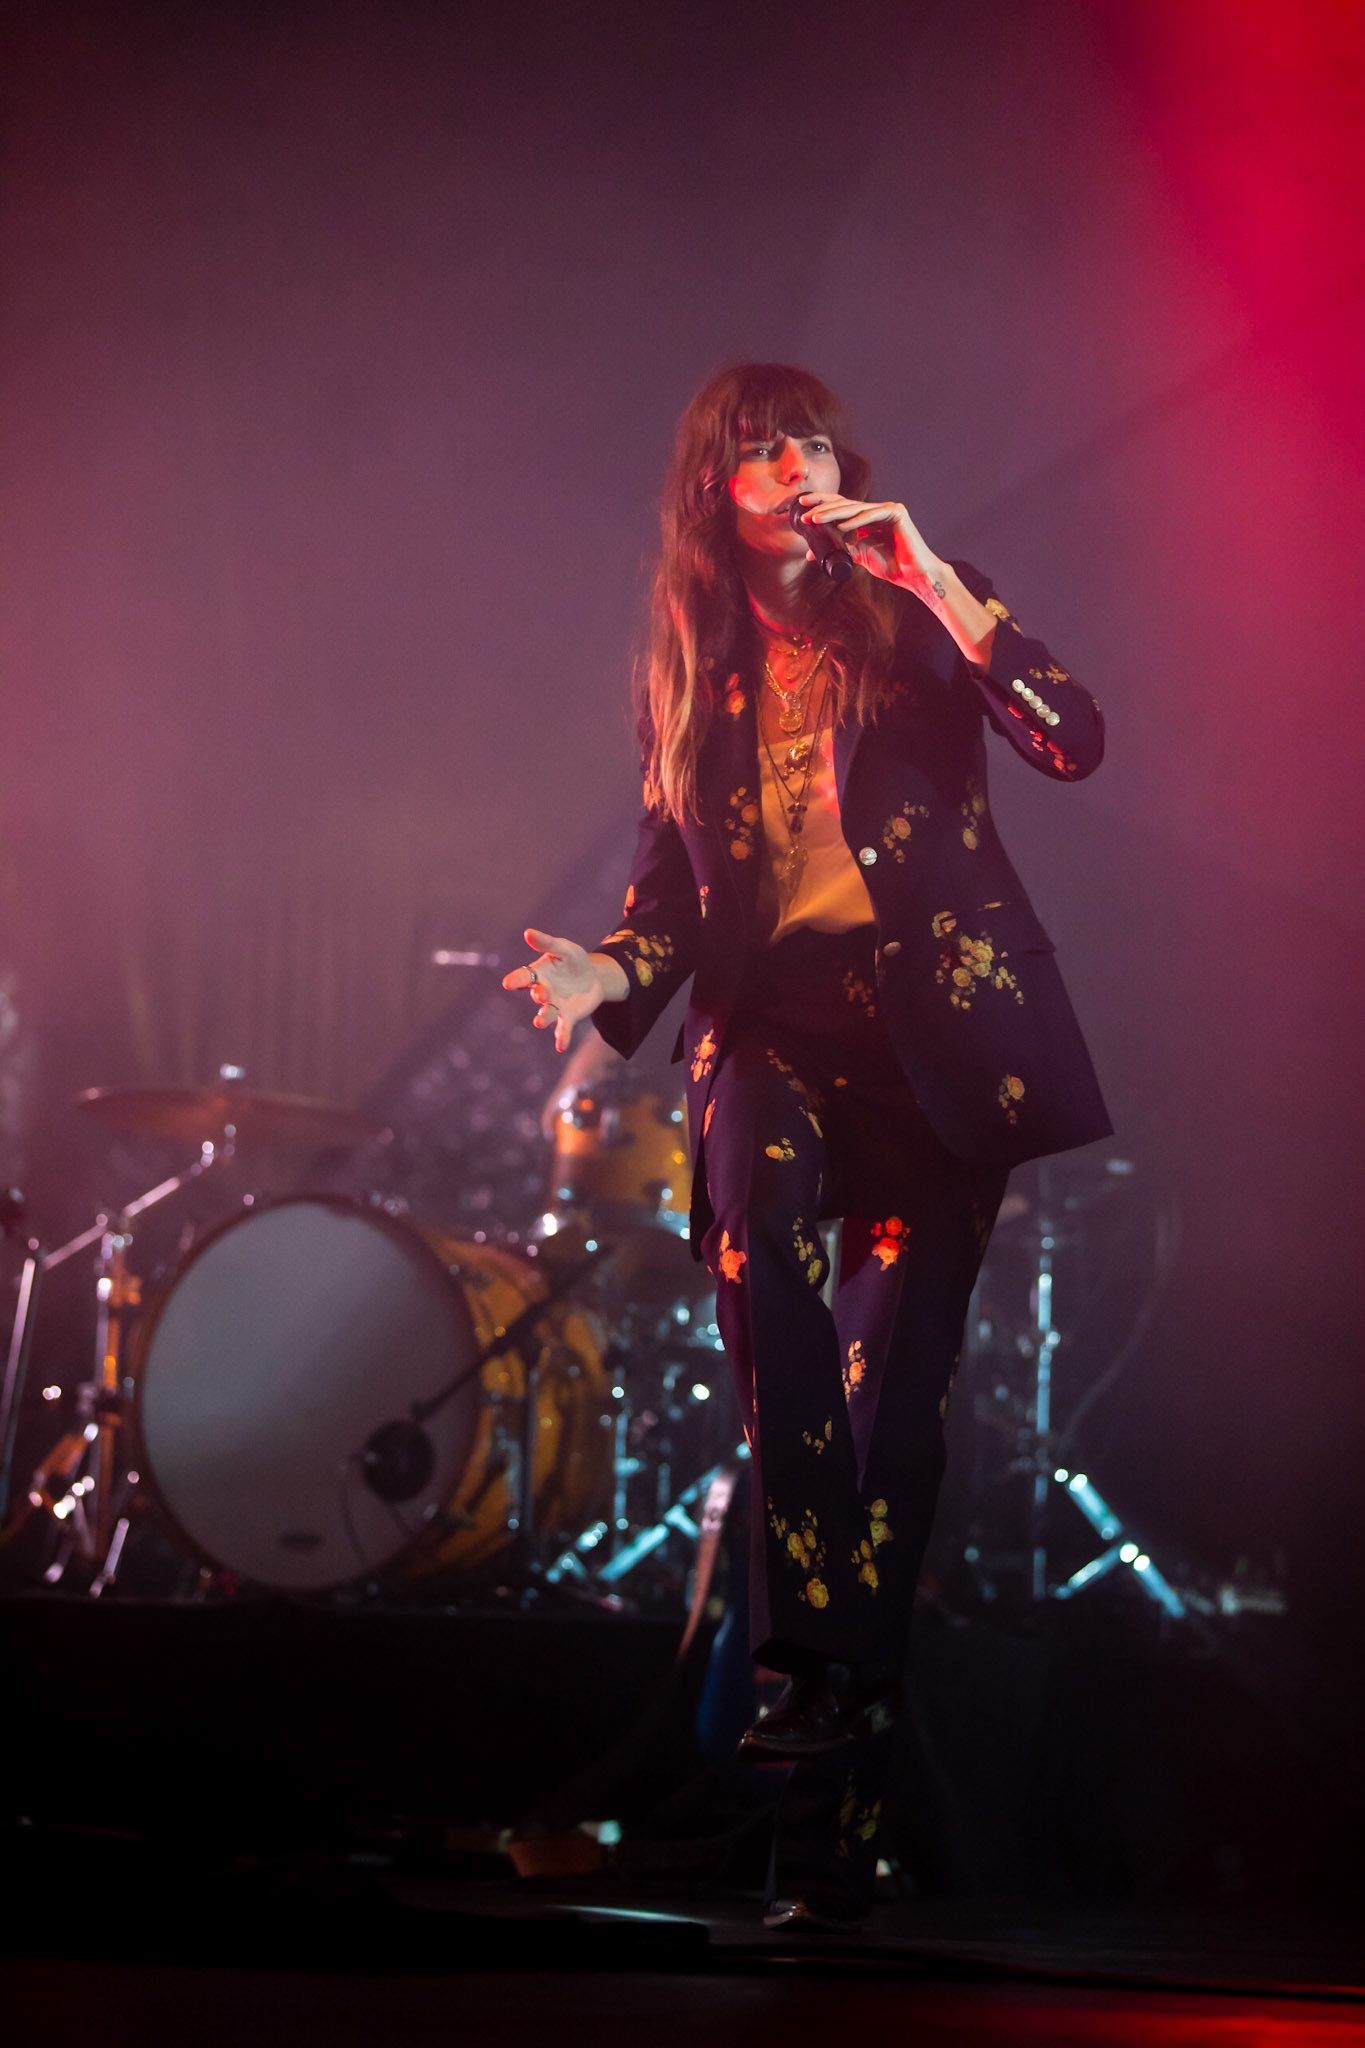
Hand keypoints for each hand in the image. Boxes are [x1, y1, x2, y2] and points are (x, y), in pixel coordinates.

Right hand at [502, 928, 623, 1052]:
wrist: (593, 977)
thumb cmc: (573, 960)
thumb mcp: (564, 948)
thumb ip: (547, 942)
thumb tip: (527, 933)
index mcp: (538, 974)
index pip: (523, 976)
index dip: (515, 980)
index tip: (508, 984)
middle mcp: (543, 991)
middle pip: (536, 994)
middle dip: (538, 994)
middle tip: (540, 993)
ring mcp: (554, 1006)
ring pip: (546, 1014)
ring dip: (542, 1018)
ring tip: (540, 1023)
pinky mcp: (568, 1017)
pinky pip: (563, 1029)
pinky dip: (561, 1038)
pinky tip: (561, 1047)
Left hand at [795, 490, 944, 600]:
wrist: (913, 575)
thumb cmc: (890, 565)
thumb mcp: (858, 556)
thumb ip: (840, 550)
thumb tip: (811, 553)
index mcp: (866, 518)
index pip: (840, 507)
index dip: (821, 505)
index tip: (802, 508)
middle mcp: (875, 510)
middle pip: (845, 504)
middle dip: (823, 507)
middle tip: (805, 513)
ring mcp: (886, 509)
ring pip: (855, 508)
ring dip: (834, 513)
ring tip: (816, 519)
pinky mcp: (897, 512)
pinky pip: (872, 515)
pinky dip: (857, 521)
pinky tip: (843, 526)